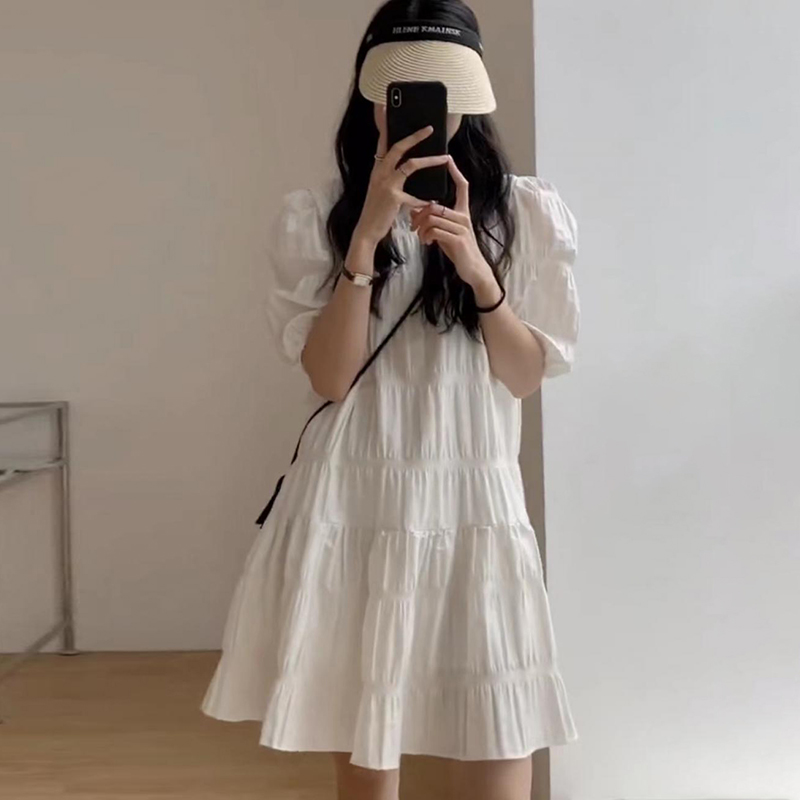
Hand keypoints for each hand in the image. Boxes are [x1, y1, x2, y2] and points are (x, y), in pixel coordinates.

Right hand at [353, 110, 450, 248]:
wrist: (367, 230)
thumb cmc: (377, 210)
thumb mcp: (381, 189)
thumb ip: (392, 177)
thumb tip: (408, 166)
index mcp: (377, 169)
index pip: (383, 143)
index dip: (386, 126)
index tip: (388, 109)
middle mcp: (379, 172)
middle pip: (398, 147)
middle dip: (415, 136)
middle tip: (430, 128)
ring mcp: (386, 184)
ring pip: (411, 165)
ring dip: (430, 160)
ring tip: (444, 157)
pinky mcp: (393, 197)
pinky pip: (414, 194)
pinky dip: (424, 198)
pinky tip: (432, 201)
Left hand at [409, 156, 496, 291]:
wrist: (473, 269)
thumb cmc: (458, 250)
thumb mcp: (445, 233)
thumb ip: (434, 221)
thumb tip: (415, 210)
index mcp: (463, 212)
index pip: (462, 186)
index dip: (455, 172)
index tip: (448, 158)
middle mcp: (464, 217)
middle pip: (435, 205)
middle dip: (419, 215)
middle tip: (412, 226)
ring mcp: (462, 228)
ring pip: (433, 217)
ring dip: (420, 228)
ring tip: (419, 237)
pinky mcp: (458, 240)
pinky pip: (436, 230)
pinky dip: (426, 236)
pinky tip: (427, 243)